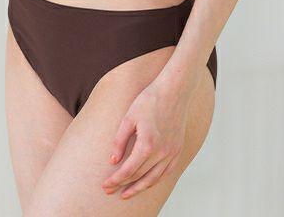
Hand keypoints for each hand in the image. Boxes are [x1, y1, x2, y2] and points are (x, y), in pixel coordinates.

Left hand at [101, 79, 189, 200]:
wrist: (174, 90)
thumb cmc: (150, 100)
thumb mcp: (129, 117)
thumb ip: (120, 141)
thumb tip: (112, 161)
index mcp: (147, 144)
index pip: (129, 170)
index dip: (115, 180)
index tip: (105, 185)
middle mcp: (162, 152)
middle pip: (140, 176)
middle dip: (123, 185)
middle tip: (110, 190)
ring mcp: (172, 152)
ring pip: (154, 179)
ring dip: (139, 188)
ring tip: (127, 193)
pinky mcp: (178, 149)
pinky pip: (167, 172)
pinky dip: (155, 180)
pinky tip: (147, 182)